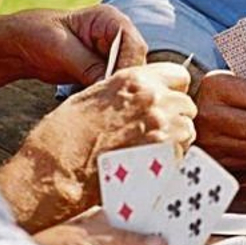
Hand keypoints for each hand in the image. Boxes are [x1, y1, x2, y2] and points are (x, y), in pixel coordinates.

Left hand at [0, 5, 147, 95]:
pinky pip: (114, 85)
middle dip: (124, 82)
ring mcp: (112, 53)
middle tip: (112, 104)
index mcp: (110, 19)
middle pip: (135, 62)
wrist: (20, 44)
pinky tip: (99, 107)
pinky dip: (108, 96)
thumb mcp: (61, 49)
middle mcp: (117, 35)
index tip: (115, 88)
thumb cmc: (36, 34)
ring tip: (105, 108)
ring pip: (127, 76)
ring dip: (117, 92)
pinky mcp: (104, 70)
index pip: (133, 44)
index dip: (128, 67)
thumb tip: (108, 86)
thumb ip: (87, 66)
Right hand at [0, 62, 195, 230]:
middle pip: (187, 104)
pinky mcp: (166, 156)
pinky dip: (171, 162)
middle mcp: (153, 98)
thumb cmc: (64, 138)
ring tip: (149, 153)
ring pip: (188, 130)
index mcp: (134, 79)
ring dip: (176, 141)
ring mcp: (162, 127)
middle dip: (175, 118)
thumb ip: (125, 94)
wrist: (57, 170)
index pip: (178, 74)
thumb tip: (139, 98)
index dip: (172, 91)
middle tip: (153, 134)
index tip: (165, 103)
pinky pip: (183, 156)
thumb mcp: (92, 98)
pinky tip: (149, 167)